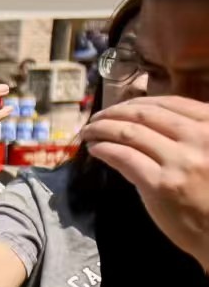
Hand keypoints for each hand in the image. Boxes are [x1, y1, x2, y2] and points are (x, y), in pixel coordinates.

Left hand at [83, 96, 208, 270]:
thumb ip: (191, 135)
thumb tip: (149, 123)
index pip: (170, 103)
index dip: (138, 102)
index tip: (120, 107)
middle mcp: (199, 138)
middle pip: (145, 114)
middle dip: (114, 113)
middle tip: (96, 118)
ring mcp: (179, 161)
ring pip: (129, 133)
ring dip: (102, 128)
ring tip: (89, 131)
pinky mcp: (159, 184)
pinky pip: (123, 157)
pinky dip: (104, 149)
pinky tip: (95, 149)